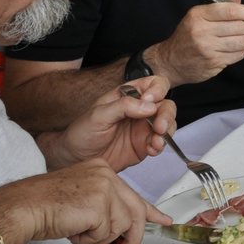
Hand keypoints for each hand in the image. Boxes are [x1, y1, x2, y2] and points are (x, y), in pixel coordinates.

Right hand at [0, 161, 170, 243]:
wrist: (21, 208)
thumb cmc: (43, 207)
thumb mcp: (81, 200)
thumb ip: (104, 207)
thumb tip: (124, 226)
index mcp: (102, 170)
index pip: (133, 194)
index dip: (150, 211)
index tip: (163, 220)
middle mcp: (107, 174)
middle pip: (135, 211)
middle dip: (133, 237)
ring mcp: (105, 187)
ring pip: (120, 225)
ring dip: (98, 237)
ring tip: (77, 231)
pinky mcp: (100, 204)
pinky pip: (106, 232)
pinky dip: (89, 239)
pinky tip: (73, 230)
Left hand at [44, 76, 176, 171]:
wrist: (75, 159)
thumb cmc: (82, 133)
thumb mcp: (98, 115)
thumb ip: (123, 106)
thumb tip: (149, 104)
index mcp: (128, 96)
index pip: (153, 84)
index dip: (158, 90)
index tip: (150, 101)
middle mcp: (140, 110)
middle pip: (166, 105)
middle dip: (166, 115)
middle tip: (159, 127)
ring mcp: (144, 127)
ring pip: (168, 123)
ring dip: (167, 131)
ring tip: (155, 142)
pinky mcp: (145, 144)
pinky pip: (161, 142)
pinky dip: (161, 146)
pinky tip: (151, 150)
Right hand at [153, 0, 243, 84]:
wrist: (171, 61)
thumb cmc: (188, 36)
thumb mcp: (199, 16)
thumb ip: (220, 4)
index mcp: (199, 15)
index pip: (231, 10)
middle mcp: (202, 30)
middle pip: (240, 26)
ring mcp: (207, 48)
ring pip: (242, 42)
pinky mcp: (213, 62)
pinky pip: (238, 55)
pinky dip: (242, 52)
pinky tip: (235, 50)